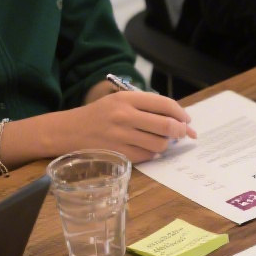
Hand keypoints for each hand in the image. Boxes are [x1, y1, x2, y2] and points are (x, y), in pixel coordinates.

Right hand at [52, 91, 195, 162]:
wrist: (68, 130)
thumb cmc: (99, 115)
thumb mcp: (119, 101)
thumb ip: (146, 107)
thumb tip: (179, 120)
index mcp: (127, 99)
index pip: (164, 104)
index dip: (181, 113)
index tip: (187, 120)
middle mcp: (124, 116)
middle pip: (167, 125)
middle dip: (180, 131)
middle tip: (183, 134)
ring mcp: (121, 136)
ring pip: (160, 143)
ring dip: (166, 144)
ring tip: (161, 141)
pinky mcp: (118, 153)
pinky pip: (147, 156)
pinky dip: (152, 154)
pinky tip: (148, 150)